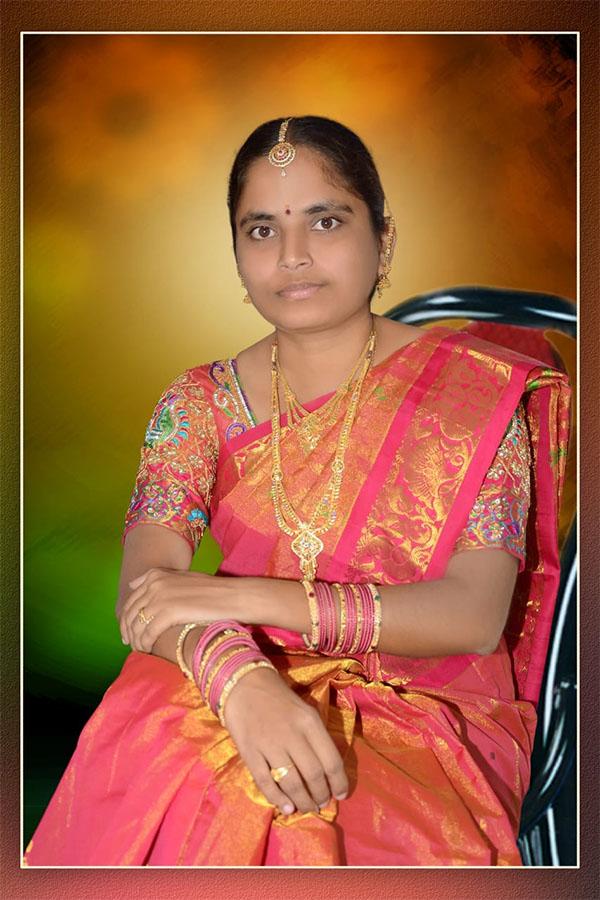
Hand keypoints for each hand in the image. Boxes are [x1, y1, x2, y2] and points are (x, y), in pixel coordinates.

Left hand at [119, 568, 239, 652]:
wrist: (231, 596)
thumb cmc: (210, 589)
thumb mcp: (180, 577)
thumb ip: (157, 579)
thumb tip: (133, 584)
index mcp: (156, 575)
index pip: (131, 600)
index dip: (126, 618)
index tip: (128, 631)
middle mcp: (154, 584)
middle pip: (130, 613)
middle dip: (128, 631)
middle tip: (131, 644)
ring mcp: (160, 597)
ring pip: (137, 625)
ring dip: (136, 640)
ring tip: (141, 649)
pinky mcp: (168, 612)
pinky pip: (148, 633)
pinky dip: (145, 644)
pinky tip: (148, 650)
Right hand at [222, 666, 348, 815]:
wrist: (243, 683)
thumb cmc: (279, 699)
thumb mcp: (306, 711)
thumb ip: (317, 738)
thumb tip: (328, 773)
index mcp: (310, 722)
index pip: (331, 761)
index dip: (339, 783)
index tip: (341, 795)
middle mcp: (292, 734)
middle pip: (313, 775)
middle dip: (321, 796)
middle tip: (322, 804)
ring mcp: (269, 744)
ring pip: (291, 783)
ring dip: (303, 801)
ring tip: (307, 808)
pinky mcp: (249, 752)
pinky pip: (265, 782)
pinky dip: (277, 799)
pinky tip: (286, 807)